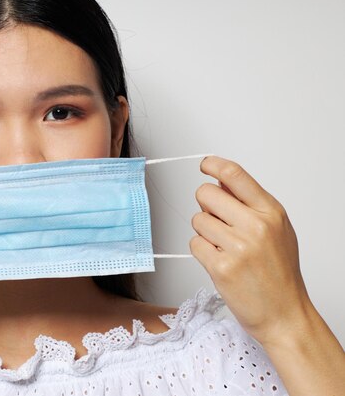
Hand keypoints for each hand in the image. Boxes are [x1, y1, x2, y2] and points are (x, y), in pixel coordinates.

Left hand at [189, 155, 310, 345]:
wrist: (284, 313)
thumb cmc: (279, 273)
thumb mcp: (276, 230)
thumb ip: (250, 204)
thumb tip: (221, 182)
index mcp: (271, 213)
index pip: (235, 175)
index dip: (214, 165)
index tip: (205, 165)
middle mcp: (255, 226)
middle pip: (206, 194)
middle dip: (206, 205)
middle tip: (217, 221)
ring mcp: (238, 247)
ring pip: (197, 220)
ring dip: (205, 232)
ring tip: (224, 247)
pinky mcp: (221, 267)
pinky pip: (194, 244)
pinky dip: (202, 251)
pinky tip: (218, 261)